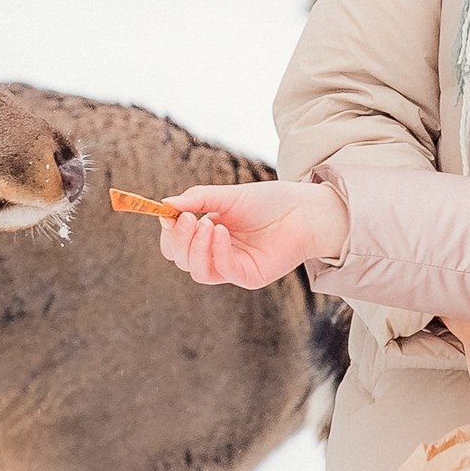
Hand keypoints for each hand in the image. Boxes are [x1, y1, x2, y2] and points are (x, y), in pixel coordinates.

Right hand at [157, 181, 349, 288]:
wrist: (304, 209)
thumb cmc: (268, 201)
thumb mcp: (227, 195)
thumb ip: (197, 199)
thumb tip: (165, 204)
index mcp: (209, 234)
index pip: (176, 245)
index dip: (169, 234)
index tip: (168, 215)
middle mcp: (218, 253)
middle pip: (182, 260)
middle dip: (179, 240)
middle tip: (188, 218)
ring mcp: (233, 267)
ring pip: (198, 271)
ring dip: (196, 248)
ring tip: (207, 224)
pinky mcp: (249, 276)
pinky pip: (223, 271)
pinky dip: (217, 252)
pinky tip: (221, 232)